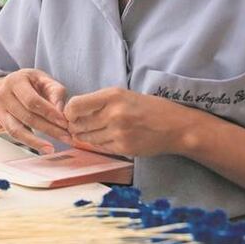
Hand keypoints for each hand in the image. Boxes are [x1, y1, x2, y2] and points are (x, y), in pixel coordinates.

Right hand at [0, 69, 69, 153]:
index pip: (33, 101)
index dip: (50, 113)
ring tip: (49, 149)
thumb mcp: (45, 80)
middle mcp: (3, 94)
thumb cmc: (33, 83)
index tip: (65, 123)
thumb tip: (61, 112)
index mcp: (16, 81)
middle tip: (66, 138)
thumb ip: (56, 93)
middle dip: (48, 129)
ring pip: (14, 129)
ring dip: (33, 141)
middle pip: (26, 117)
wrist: (14, 83)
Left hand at [63, 88, 191, 156]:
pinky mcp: (123, 148)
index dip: (69, 112)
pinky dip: (100, 144)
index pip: (75, 105)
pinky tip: (109, 138)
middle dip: (76, 127)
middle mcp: (114, 113)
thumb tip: (73, 112)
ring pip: (87, 138)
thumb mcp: (124, 95)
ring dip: (86, 137)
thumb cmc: (149, 108)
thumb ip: (99, 102)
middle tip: (82, 125)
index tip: (73, 115)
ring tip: (98, 131)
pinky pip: (101, 147)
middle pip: (78, 124)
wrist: (175, 126)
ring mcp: (119, 132)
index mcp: (112, 95)